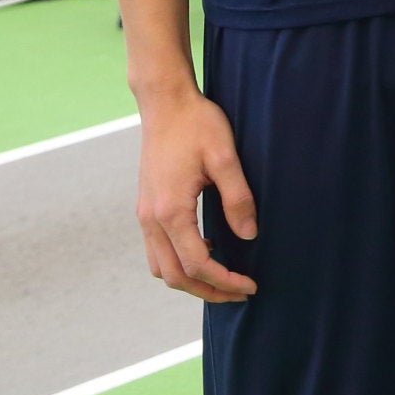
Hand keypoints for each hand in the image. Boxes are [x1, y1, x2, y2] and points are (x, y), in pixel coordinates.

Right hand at [136, 85, 257, 300]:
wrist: (165, 103)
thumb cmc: (197, 125)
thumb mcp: (226, 157)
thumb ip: (238, 198)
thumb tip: (249, 235)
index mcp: (170, 211)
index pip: (197, 263)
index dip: (224, 280)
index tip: (250, 285)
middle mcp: (150, 219)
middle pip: (174, 275)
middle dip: (208, 290)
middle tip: (240, 292)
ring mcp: (144, 215)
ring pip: (160, 267)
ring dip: (190, 280)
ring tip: (223, 278)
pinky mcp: (145, 208)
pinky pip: (156, 250)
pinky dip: (178, 262)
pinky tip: (206, 249)